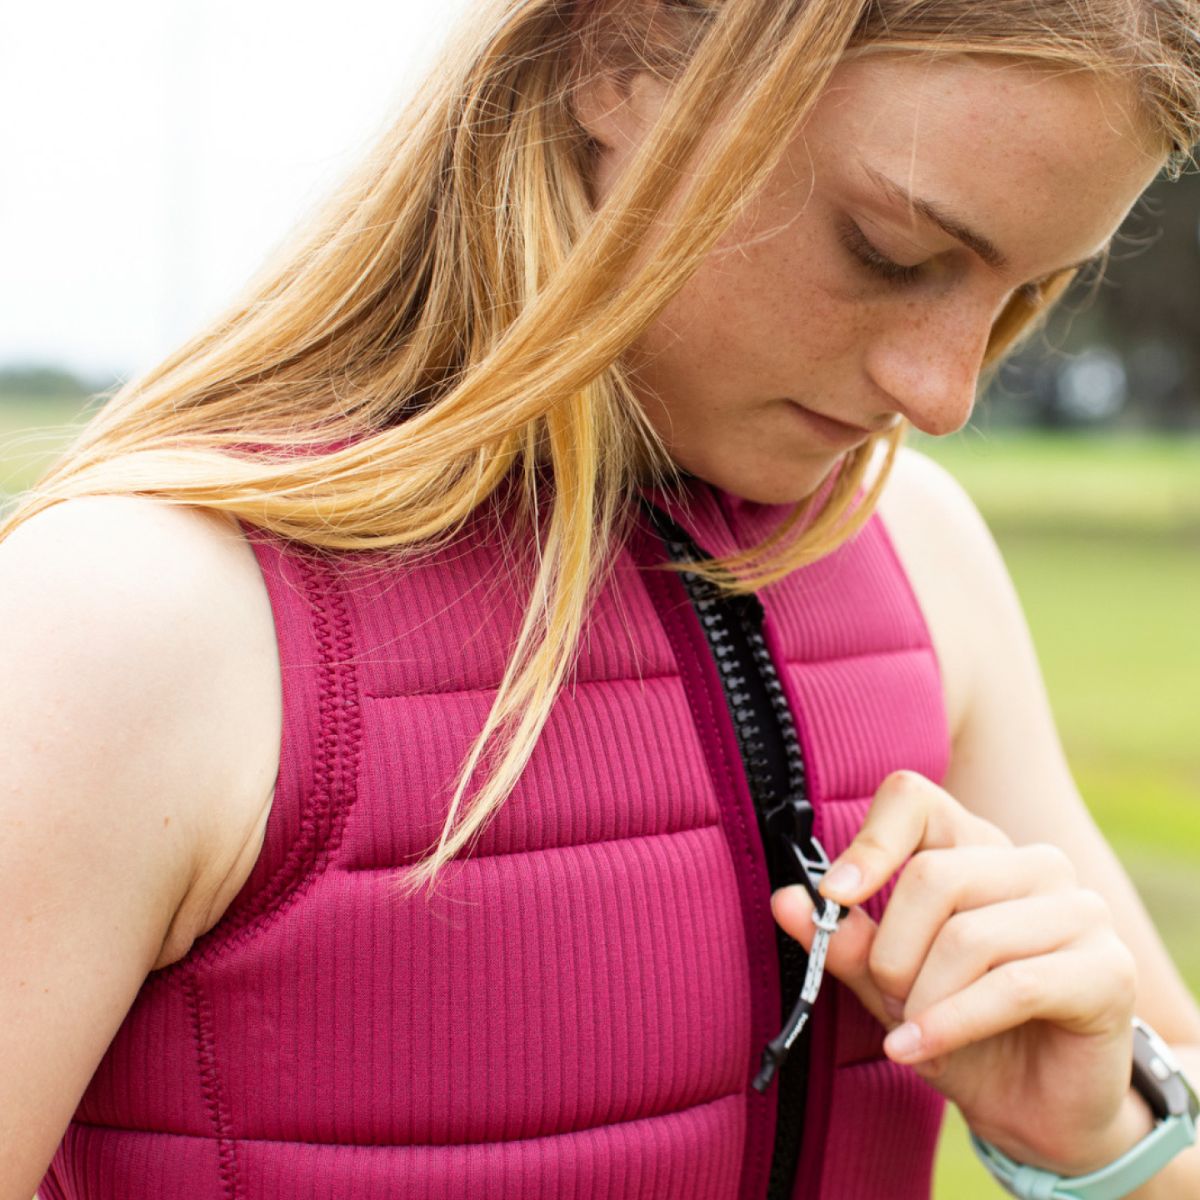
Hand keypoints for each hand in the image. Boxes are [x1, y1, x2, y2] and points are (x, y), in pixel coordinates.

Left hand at [771, 770, 1143, 1174]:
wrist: (1034, 1108)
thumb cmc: (960, 1029)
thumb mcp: (887, 985)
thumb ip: (844, 940)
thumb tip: (786, 899)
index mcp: (976, 846)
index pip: (914, 798)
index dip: (870, 842)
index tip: (835, 895)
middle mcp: (1033, 862)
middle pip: (933, 875)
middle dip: (892, 951)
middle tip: (890, 996)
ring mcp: (1079, 909)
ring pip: (968, 935)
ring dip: (923, 997)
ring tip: (914, 1027)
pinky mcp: (1107, 968)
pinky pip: (1011, 985)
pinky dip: (951, 1022)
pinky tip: (917, 1048)